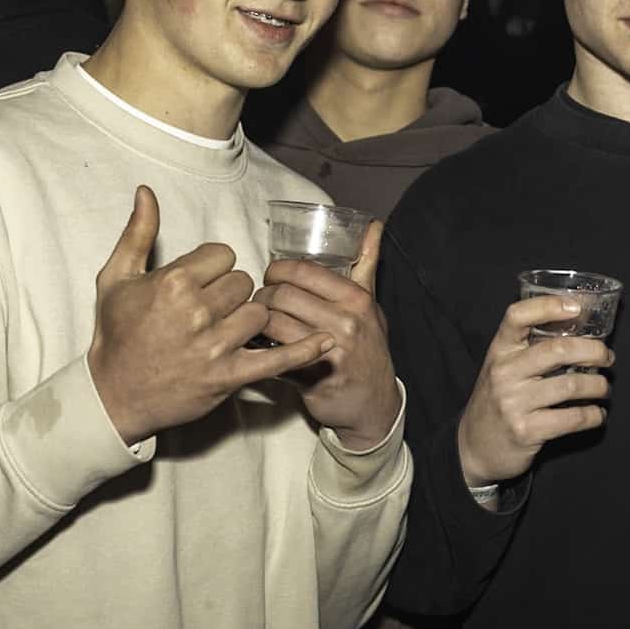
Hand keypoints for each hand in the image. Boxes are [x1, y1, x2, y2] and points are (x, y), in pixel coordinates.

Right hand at [88, 187, 332, 443]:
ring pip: (259, 314)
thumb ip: (138, 232)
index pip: (223, 255)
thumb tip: (146, 191)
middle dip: (229, 292)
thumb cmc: (115, 334)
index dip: (213, 267)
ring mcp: (215, 347)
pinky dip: (303, 351)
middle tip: (207, 309)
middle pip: (243, 283)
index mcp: (174, 282)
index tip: (198, 282)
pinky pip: (275, 359)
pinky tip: (326, 341)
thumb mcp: (116, 278)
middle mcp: (197, 312)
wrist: (113, 395)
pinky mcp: (227, 377)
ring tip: (224, 329)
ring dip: (248, 319)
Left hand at [258, 222, 402, 450]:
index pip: (304, 271)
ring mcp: (328, 352)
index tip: (272, 276)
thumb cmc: (368, 348)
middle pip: (283, 295)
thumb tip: (373, 225)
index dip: (278, 270)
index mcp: (355, 299)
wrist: (374, 403)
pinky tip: (258, 345)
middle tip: (259, 299)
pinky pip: (272, 355)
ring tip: (255, 320)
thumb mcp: (371, 306)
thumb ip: (365, 265)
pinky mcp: (311, 379)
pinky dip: (259, 348)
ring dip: (256, 321)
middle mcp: (345, 323)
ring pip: (272, 323)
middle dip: (263, 294)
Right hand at [455, 296, 612, 487]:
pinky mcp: (526, 431)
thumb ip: (528, 349)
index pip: (518, 316)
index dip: (548, 306)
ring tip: (603, 388)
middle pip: (557, 350)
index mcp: (499, 351)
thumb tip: (577, 329)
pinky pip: (572, 418)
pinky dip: (593, 415)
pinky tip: (596, 413)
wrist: (473, 447)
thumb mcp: (502, 368)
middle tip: (607, 357)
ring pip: (571, 385)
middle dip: (593, 351)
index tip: (576, 307)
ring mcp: (513, 403)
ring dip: (598, 386)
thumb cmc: (497, 400)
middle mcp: (504, 373)